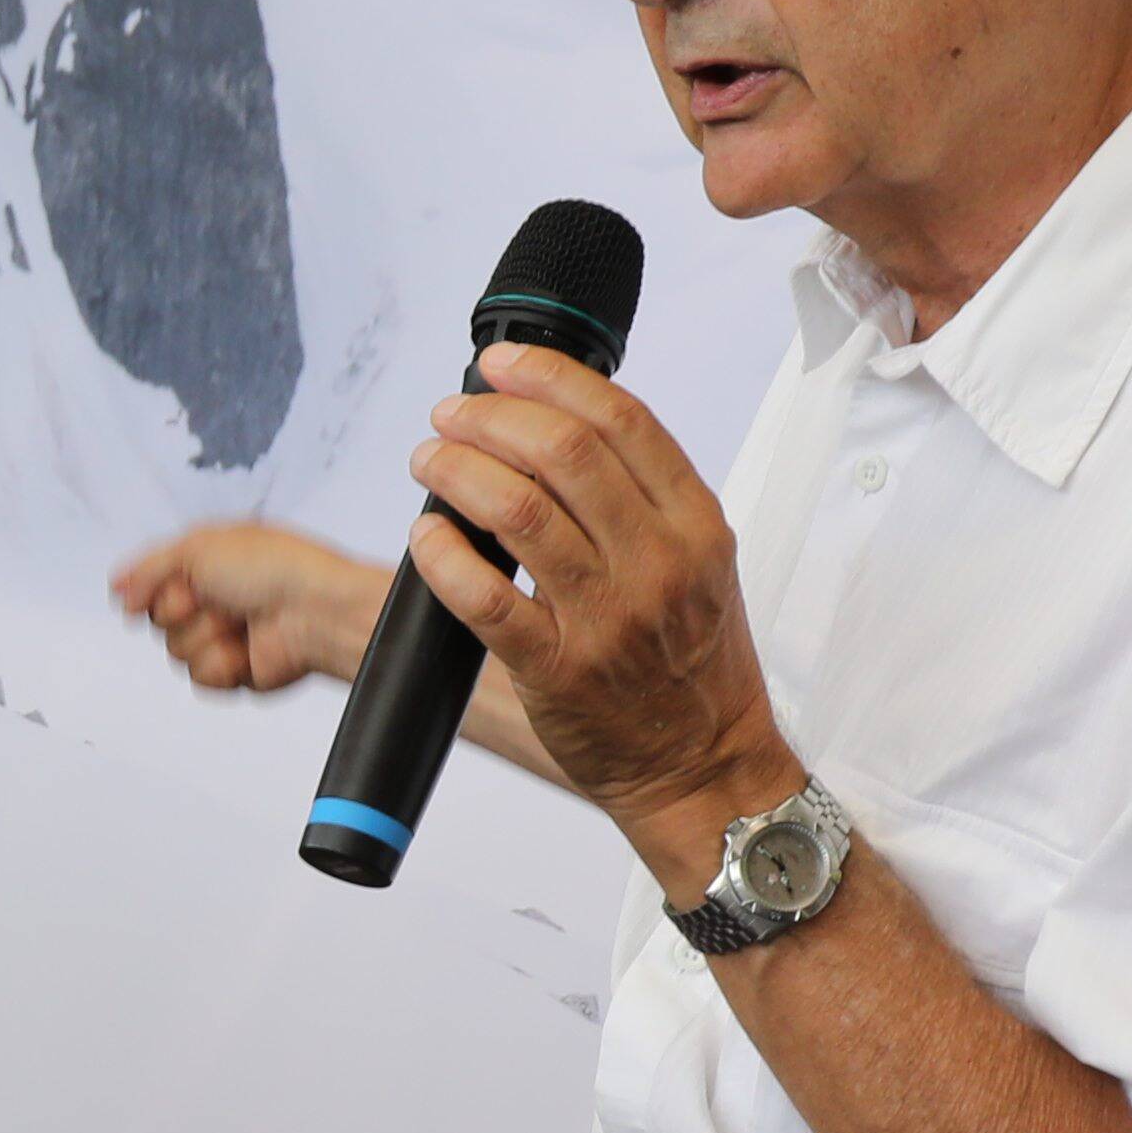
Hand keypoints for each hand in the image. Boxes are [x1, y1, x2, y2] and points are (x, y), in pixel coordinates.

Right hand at [107, 516, 387, 695]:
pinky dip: (221, 664)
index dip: (155, 587)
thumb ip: (149, 568)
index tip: (178, 581)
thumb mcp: (198, 547)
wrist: (317, 612)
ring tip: (239, 623)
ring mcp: (222, 636)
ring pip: (177, 650)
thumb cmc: (275, 568)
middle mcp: (212, 598)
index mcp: (206, 562)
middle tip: (217, 598)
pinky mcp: (234, 671)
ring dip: (205, 636)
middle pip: (158, 619)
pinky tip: (246, 649)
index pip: (150, 582)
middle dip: (182, 609)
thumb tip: (117, 589)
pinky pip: (200, 677)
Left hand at [408, 342, 804, 864]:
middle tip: (450, 418)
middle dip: (489, 417)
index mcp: (695, 524)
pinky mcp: (557, 669)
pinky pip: (483, 596)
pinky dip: (442, 553)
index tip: (501, 365)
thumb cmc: (694, 664)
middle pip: (562, 450)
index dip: (548, 376)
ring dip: (456, 470)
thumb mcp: (701, 563)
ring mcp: (607, 618)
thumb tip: (559, 426)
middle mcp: (657, 562)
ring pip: (516, 509)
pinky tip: (426, 535)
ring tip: (430, 461)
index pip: (619, 418)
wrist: (705, 767)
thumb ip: (645, 498)